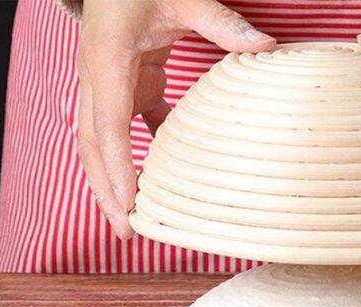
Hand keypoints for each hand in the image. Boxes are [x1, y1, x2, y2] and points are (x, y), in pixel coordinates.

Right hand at [77, 0, 275, 238]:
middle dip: (106, 190)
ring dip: (114, 182)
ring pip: (101, 144)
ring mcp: (106, 86)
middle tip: (126, 231)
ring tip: (131, 220)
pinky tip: (154, 185)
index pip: (110, 126)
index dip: (118, 169)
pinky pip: (126, 132)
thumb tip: (267, 47)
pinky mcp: (124, 87)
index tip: (128, 205)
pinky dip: (136, 161)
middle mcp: (98, 79)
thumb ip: (221, 22)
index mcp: (108, 60)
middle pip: (93, 146)